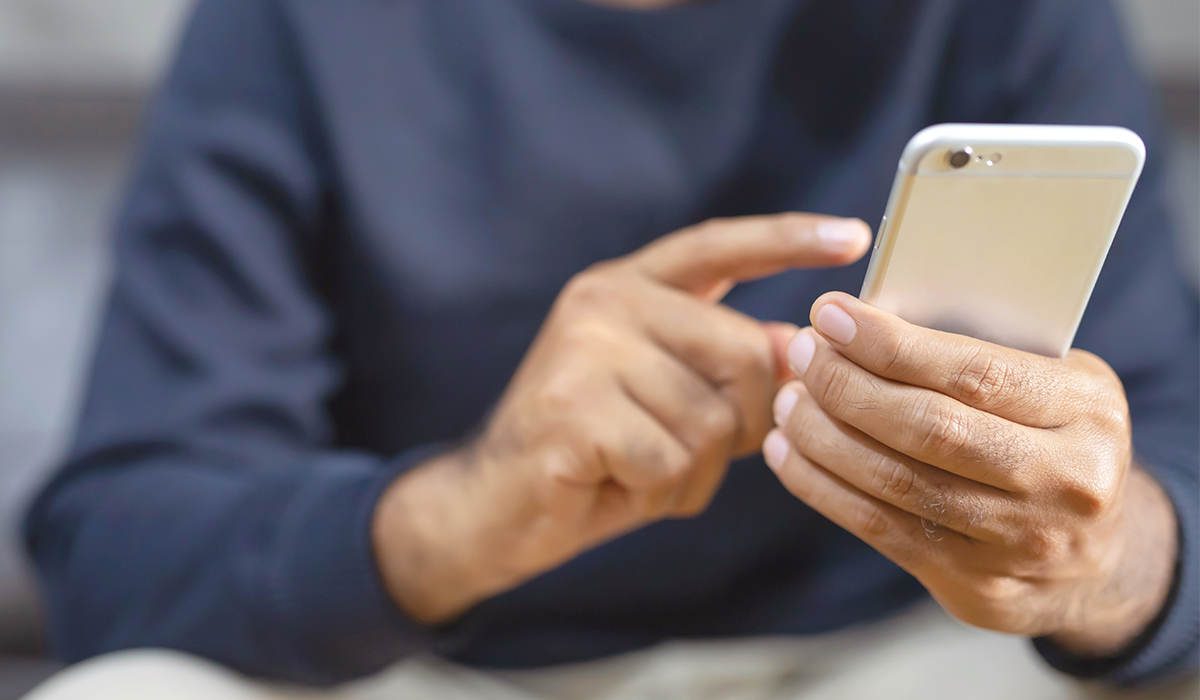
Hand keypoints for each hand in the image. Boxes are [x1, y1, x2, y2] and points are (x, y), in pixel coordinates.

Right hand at [374, 214, 871, 622]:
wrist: (495, 507)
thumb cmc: (596, 454)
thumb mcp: (670, 400)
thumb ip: (726, 367)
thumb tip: (799, 348)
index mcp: (628, 288)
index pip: (717, 247)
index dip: (787, 240)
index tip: (855, 237)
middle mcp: (605, 302)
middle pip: (742, 353)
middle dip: (745, 422)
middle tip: (693, 452)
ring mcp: (584, 349)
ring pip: (711, 418)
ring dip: (694, 469)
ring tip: (641, 471)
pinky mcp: (571, 406)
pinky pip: (671, 459)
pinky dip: (662, 492)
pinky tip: (618, 486)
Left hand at [765, 292, 1177, 655]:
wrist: (1096, 554)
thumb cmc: (1051, 441)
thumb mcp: (1048, 385)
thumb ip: (973, 354)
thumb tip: (862, 321)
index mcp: (1085, 410)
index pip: (974, 372)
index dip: (891, 344)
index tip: (829, 315)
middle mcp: (1064, 481)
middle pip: (928, 428)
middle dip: (847, 386)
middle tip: (803, 355)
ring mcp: (1021, 543)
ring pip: (894, 482)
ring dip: (822, 436)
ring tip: (790, 401)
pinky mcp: (976, 586)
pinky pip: (879, 528)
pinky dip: (820, 486)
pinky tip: (789, 451)